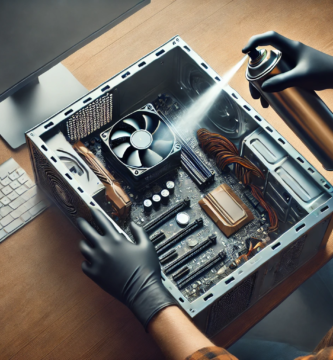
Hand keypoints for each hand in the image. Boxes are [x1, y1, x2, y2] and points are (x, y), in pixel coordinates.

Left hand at [77, 208, 176, 328]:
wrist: (141, 290)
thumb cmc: (146, 268)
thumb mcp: (147, 245)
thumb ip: (139, 232)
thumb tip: (133, 224)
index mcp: (116, 239)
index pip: (102, 221)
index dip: (96, 213)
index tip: (92, 209)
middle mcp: (103, 248)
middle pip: (87, 231)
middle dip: (82, 223)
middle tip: (80, 220)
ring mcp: (97, 261)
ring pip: (83, 248)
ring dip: (84, 243)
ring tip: (85, 242)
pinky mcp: (94, 274)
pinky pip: (84, 265)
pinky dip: (86, 262)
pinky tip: (90, 261)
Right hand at [242, 31, 332, 106]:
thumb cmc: (324, 72)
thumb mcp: (302, 77)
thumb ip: (282, 82)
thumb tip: (264, 88)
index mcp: (290, 48)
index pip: (269, 39)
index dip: (255, 42)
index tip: (244, 52)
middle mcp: (288, 55)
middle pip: (265, 62)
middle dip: (256, 77)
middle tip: (254, 93)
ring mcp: (291, 65)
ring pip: (270, 73)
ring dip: (263, 87)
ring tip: (262, 102)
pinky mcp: (294, 74)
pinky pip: (278, 80)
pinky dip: (272, 89)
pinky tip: (271, 101)